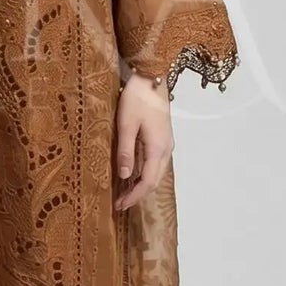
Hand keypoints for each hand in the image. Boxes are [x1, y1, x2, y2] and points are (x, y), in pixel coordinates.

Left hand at [114, 72, 172, 211]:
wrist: (151, 78)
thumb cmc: (137, 99)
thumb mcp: (126, 125)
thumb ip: (126, 151)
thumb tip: (124, 176)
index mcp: (158, 149)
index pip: (147, 182)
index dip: (134, 196)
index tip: (120, 206)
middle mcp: (166, 150)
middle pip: (154, 181)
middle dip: (137, 194)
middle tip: (119, 204)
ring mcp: (166, 144)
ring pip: (155, 173)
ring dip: (141, 185)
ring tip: (123, 193)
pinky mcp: (162, 139)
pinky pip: (154, 163)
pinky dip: (144, 173)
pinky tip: (131, 174)